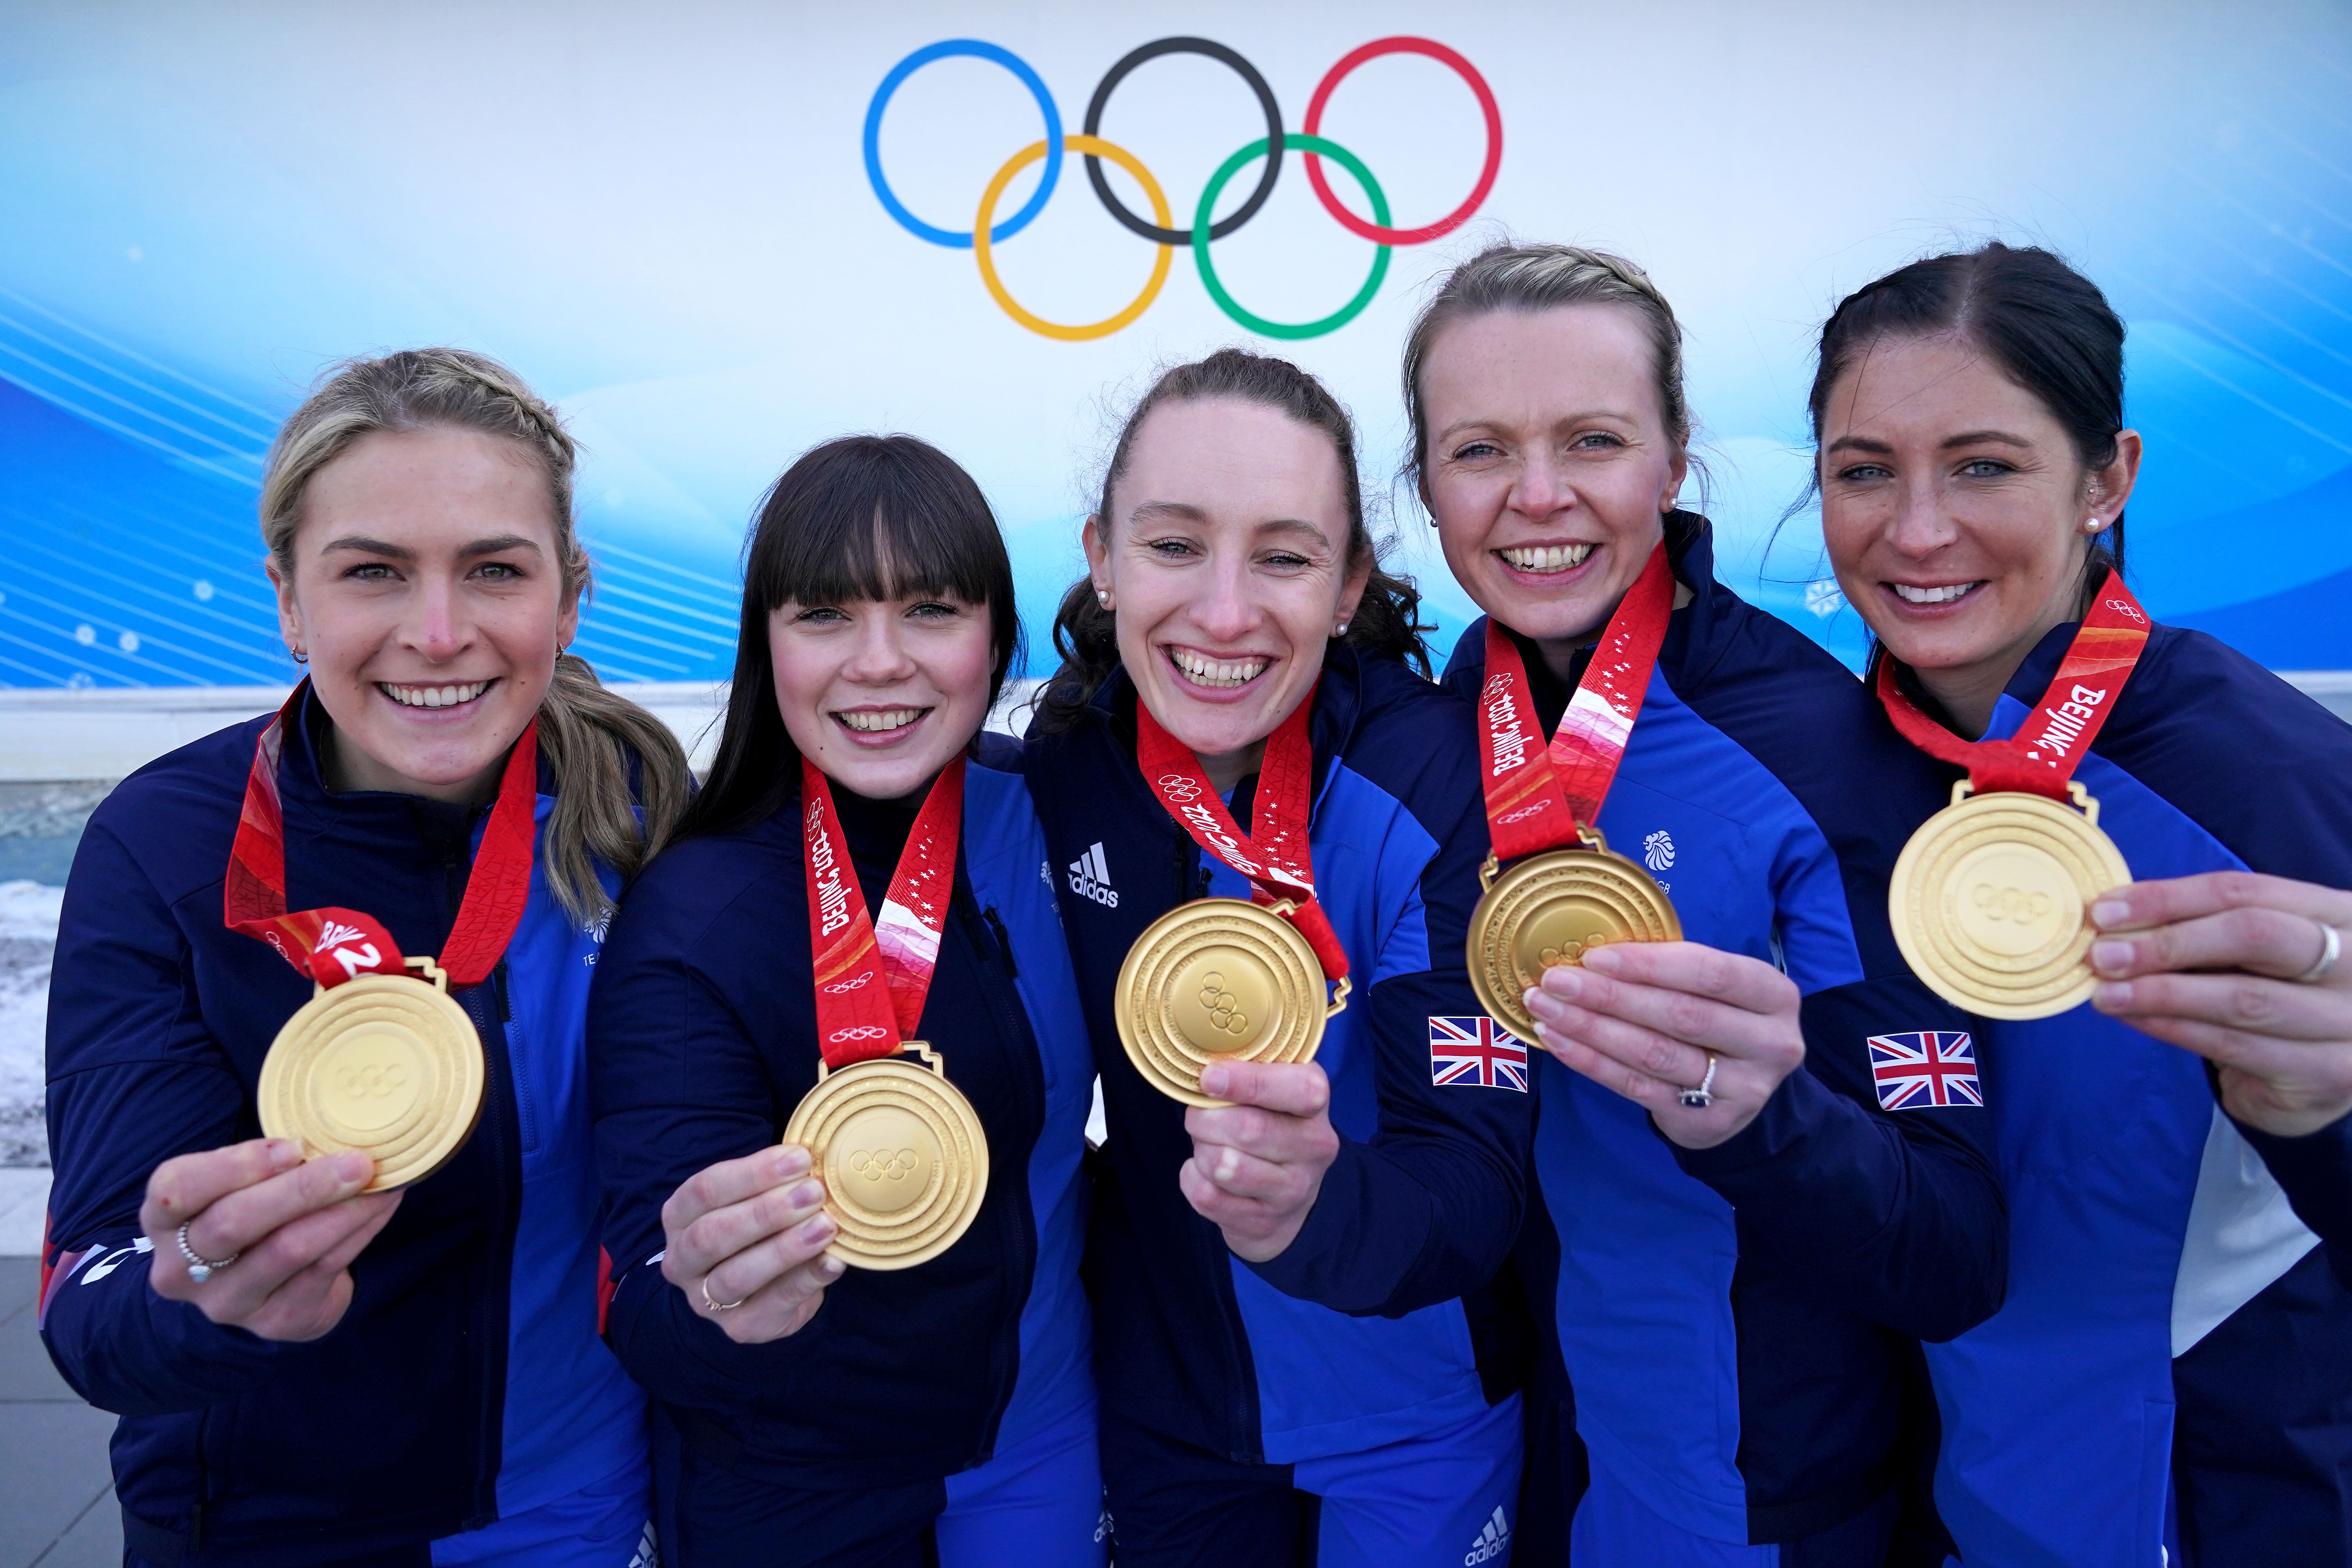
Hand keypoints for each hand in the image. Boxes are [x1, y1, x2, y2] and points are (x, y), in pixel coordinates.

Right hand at [143, 1138, 402, 1341]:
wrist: (261, 1289)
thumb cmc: (249, 1214)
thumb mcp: (236, 1185)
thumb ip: (261, 1163)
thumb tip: (324, 1138)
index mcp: (164, 1222)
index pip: (176, 1190)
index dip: (235, 1166)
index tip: (292, 1148)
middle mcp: (181, 1269)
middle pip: (234, 1223)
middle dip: (303, 1189)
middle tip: (357, 1165)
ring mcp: (225, 1302)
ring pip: (286, 1250)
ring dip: (343, 1211)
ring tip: (379, 1183)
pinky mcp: (274, 1322)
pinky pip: (323, 1269)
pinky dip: (359, 1232)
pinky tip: (381, 1206)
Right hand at [660, 1144, 841, 1344]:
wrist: (764, 1290)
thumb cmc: (759, 1229)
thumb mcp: (757, 1200)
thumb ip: (777, 1185)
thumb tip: (814, 1165)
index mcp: (680, 1215)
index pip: (705, 1190)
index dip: (753, 1173)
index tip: (799, 1158)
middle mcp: (681, 1259)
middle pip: (713, 1234)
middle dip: (766, 1212)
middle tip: (813, 1192)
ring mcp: (705, 1299)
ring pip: (736, 1276)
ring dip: (784, 1249)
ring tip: (825, 1227)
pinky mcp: (739, 1327)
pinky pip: (773, 1304)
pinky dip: (806, 1280)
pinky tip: (833, 1261)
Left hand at [1180, 1060, 1339, 1262]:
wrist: (1290, 1201)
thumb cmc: (1271, 1129)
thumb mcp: (1274, 1094)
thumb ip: (1249, 1074)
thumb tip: (1204, 1071)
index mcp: (1316, 1105)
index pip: (1298, 1090)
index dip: (1247, 1082)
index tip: (1209, 1078)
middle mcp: (1314, 1148)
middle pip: (1248, 1128)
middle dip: (1206, 1119)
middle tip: (1198, 1115)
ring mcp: (1292, 1190)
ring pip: (1224, 1165)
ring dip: (1201, 1150)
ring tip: (1208, 1145)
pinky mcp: (1263, 1222)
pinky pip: (1207, 1196)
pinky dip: (1193, 1178)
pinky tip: (1204, 1173)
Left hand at [1524, 941, 1804, 1148]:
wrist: (1743, 1092)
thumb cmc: (1720, 1020)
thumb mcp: (1717, 989)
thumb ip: (1673, 970)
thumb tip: (1592, 955)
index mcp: (1774, 995)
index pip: (1711, 973)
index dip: (1650, 964)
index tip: (1595, 956)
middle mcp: (1770, 1043)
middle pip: (1681, 1015)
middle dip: (1610, 997)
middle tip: (1556, 980)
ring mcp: (1743, 1088)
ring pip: (1656, 1054)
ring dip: (1592, 1029)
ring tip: (1546, 1008)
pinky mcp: (1708, 1120)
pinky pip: (1639, 1088)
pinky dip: (1592, 1063)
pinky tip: (1559, 1041)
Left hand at [2092, 871, 2351, 1137]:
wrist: (2324, 1075)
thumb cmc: (2279, 994)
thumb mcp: (2254, 953)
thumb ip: (2203, 930)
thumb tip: (2114, 921)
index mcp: (2338, 913)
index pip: (2245, 891)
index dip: (2168, 897)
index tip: (2105, 910)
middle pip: (2254, 935)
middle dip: (2168, 943)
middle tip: (2103, 954)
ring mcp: (2350, 1019)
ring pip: (2242, 997)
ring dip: (2161, 994)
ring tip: (2106, 993)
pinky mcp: (2331, 1071)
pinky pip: (2237, 1045)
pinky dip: (2176, 1030)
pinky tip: (2136, 1020)